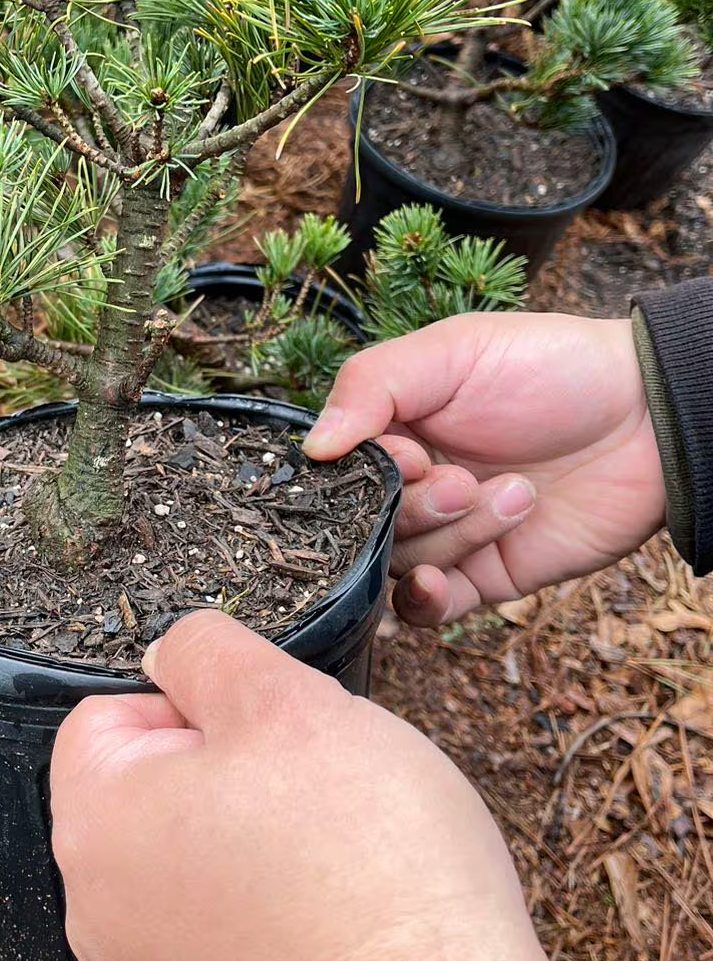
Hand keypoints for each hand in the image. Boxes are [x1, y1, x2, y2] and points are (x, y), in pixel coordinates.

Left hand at [51, 611, 551, 960]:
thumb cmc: (366, 860)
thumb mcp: (284, 700)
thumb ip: (206, 652)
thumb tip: (167, 652)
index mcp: (93, 823)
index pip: (108, 712)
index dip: (197, 702)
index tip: (269, 734)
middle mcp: (97, 909)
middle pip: (154, 782)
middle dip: (234, 766)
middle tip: (315, 788)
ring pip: (200, 846)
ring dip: (261, 829)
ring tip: (336, 850)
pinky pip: (230, 917)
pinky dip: (278, 900)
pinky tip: (340, 906)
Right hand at [302, 312, 665, 624]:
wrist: (650, 417)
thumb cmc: (550, 367)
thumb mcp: (451, 351)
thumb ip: (370, 385)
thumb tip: (311, 446)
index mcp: (393, 427)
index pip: (336, 466)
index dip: (360, 470)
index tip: (407, 453)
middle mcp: (412, 484)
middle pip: (363, 521)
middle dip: (411, 507)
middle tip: (461, 479)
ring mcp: (446, 533)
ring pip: (398, 562)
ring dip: (448, 535)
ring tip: (512, 495)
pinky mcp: (484, 577)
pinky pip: (429, 609)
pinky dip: (422, 602)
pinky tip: (436, 581)